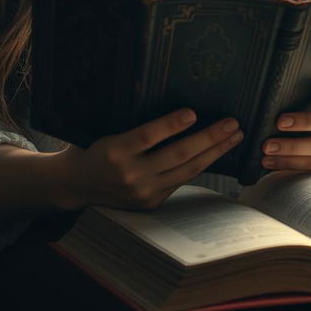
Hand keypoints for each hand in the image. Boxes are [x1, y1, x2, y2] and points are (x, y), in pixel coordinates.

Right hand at [59, 109, 243, 210]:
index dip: (170, 125)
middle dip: (208, 138)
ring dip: (214, 152)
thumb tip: (174, 108)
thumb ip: (134, 124)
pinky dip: (201, 164)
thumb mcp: (106, 131)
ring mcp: (143, 191)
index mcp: (114, 150)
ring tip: (234, 136)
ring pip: (186, 169)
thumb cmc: (93, 147)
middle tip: (232, 123)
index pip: (148, 136)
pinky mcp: (151, 202)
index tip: (192, 112)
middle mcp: (130, 173)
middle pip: (176, 154)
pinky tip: (216, 152)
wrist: (77, 184)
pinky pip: (181, 179)